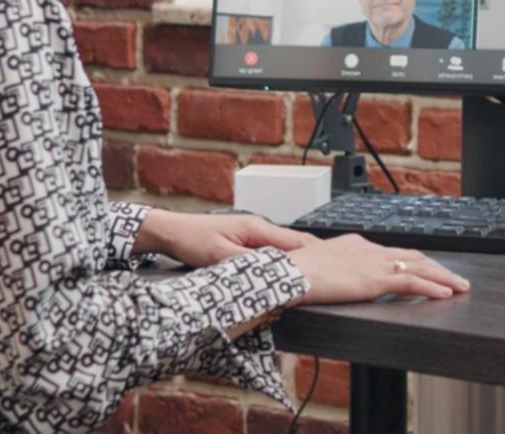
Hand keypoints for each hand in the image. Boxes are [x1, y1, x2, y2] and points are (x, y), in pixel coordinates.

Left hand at [138, 210, 319, 267]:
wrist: (171, 231)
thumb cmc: (191, 239)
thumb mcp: (218, 255)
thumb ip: (245, 263)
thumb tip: (270, 273)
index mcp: (257, 228)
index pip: (296, 242)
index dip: (316, 255)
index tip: (332, 267)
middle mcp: (259, 229)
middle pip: (296, 245)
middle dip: (315, 258)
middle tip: (334, 274)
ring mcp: (253, 235)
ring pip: (285, 250)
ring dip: (299, 262)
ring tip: (319, 276)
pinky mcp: (246, 243)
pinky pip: (272, 253)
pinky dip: (284, 263)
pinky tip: (289, 274)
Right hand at [288, 234, 470, 303]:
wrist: (290, 272)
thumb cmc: (296, 272)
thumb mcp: (317, 266)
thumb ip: (332, 270)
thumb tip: (334, 280)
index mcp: (356, 244)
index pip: (393, 252)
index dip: (416, 260)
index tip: (429, 268)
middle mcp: (370, 249)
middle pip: (414, 255)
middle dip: (438, 267)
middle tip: (456, 278)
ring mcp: (374, 263)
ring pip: (420, 266)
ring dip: (444, 277)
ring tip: (461, 286)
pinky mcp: (375, 279)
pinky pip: (412, 281)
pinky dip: (432, 287)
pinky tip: (446, 294)